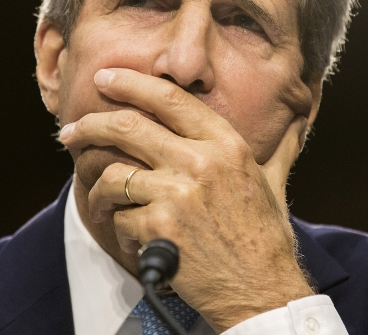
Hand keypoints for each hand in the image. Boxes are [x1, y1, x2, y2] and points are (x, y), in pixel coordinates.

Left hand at [59, 68, 312, 332]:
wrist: (263, 289)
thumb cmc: (265, 237)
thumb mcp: (273, 182)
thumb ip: (278, 149)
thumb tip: (297, 122)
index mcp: (227, 144)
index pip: (170, 99)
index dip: (132, 83)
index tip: (106, 77)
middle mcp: (202, 162)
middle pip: (129, 127)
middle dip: (91, 125)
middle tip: (71, 132)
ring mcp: (179, 194)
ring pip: (114, 174)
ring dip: (98, 188)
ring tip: (99, 198)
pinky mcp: (160, 228)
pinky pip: (120, 217)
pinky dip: (120, 229)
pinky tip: (132, 237)